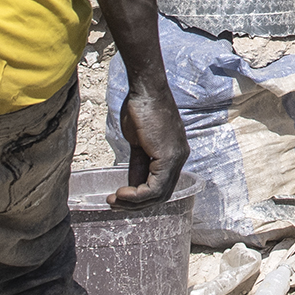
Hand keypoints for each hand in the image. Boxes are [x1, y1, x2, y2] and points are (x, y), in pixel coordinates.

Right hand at [113, 86, 188, 207]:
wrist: (145, 90)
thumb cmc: (140, 109)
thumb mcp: (138, 143)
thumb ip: (139, 164)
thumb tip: (132, 184)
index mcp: (173, 153)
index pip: (161, 184)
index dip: (140, 195)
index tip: (120, 197)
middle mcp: (179, 157)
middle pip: (161, 193)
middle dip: (136, 203)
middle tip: (114, 204)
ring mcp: (176, 158)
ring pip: (158, 194)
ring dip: (134, 202)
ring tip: (114, 200)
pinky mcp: (169, 157)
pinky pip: (155, 187)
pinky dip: (137, 194)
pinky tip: (121, 193)